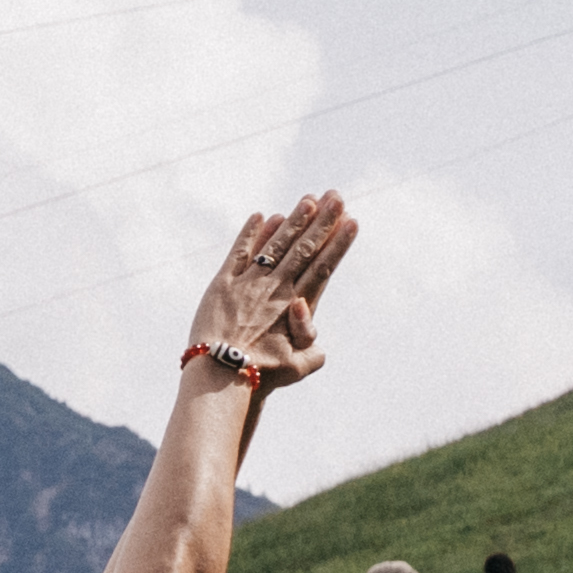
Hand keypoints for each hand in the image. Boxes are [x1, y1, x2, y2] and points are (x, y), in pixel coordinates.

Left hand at [180, 190, 358, 397]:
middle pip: (304, 249)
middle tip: (337, 196)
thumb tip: (306, 309)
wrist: (220, 377)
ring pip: (276, 245)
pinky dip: (250, 234)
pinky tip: (262, 216)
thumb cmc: (264, 375)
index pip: (323, 268)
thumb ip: (313, 343)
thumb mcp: (299, 367)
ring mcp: (248, 284)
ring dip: (294, 221)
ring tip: (309, 199)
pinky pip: (238, 253)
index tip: (352, 221)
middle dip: (323, 221)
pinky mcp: (222, 285)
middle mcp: (275, 290)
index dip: (338, 243)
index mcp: (296, 307)